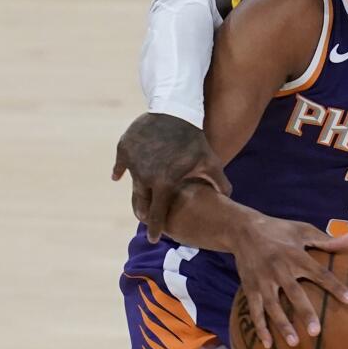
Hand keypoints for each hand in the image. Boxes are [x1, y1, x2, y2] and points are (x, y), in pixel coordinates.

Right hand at [112, 112, 230, 243]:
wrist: (174, 110)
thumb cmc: (194, 138)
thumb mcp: (209, 160)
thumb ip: (219, 182)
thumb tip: (229, 198)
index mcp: (164, 183)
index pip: (157, 214)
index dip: (155, 228)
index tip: (153, 238)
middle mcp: (144, 176)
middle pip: (140, 203)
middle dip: (143, 213)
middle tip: (145, 219)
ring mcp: (132, 162)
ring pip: (132, 183)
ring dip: (137, 192)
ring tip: (140, 199)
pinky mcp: (124, 148)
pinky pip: (120, 164)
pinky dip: (120, 170)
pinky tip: (118, 176)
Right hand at [229, 215, 347, 348]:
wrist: (242, 229)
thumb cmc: (279, 230)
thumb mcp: (303, 230)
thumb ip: (327, 239)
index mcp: (295, 255)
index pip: (320, 273)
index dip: (335, 286)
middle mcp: (279, 269)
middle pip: (294, 294)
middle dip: (305, 313)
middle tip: (316, 332)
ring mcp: (263, 281)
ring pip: (273, 306)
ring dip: (282, 325)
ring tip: (294, 343)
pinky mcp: (250, 288)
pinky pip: (254, 310)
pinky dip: (260, 327)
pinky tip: (268, 344)